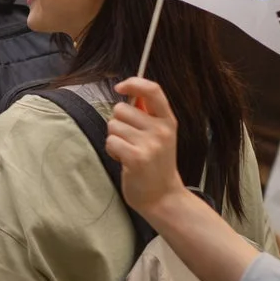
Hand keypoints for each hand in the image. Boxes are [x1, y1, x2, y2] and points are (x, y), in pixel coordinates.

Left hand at [106, 78, 186, 217]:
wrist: (163, 197)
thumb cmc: (156, 164)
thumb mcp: (161, 136)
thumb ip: (147, 115)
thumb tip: (128, 91)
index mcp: (168, 121)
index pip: (153, 90)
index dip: (133, 83)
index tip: (120, 87)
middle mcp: (162, 130)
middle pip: (121, 109)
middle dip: (118, 123)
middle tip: (130, 141)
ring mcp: (150, 144)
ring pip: (113, 126)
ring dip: (115, 138)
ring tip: (128, 152)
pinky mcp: (136, 158)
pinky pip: (110, 142)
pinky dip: (112, 151)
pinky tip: (124, 161)